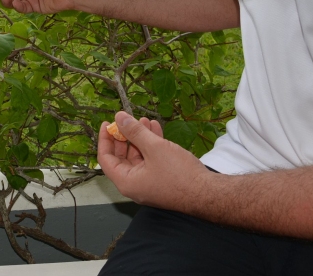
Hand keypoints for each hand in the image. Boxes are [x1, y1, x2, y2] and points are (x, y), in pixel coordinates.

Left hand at [97, 111, 215, 211]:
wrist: (208, 194)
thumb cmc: (178, 174)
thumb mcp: (154, 148)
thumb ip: (134, 132)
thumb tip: (119, 117)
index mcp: (126, 182)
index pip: (106, 159)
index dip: (105, 139)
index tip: (107, 123)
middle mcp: (134, 185)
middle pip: (121, 157)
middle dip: (125, 136)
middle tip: (128, 120)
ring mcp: (148, 183)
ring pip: (138, 157)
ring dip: (140, 137)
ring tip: (145, 119)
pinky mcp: (161, 180)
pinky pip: (151, 160)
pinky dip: (152, 145)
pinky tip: (157, 128)